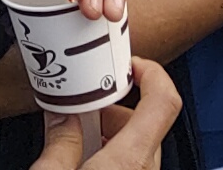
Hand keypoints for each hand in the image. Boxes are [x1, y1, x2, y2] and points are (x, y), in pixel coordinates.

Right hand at [31, 58, 182, 169]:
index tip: (130, 63)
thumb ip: (59, 141)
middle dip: (111, 108)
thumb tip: (61, 115)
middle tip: (79, 108)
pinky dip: (109, 154)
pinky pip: (130, 165)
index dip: (153, 72)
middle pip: (144, 123)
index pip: (164, 102)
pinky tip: (80, 160)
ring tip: (73, 140)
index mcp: (129, 161)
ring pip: (136, 145)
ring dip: (108, 134)